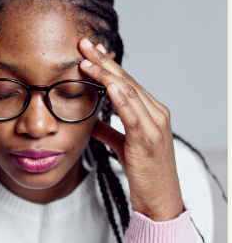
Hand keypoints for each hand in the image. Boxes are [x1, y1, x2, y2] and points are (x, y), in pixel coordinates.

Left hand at [79, 38, 183, 221]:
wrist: (159, 199)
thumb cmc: (143, 173)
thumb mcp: (122, 146)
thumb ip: (109, 131)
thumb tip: (91, 122)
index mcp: (150, 112)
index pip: (126, 81)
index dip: (106, 65)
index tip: (88, 50)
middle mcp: (156, 113)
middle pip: (126, 80)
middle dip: (103, 61)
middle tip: (84, 43)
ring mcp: (155, 125)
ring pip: (128, 92)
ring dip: (106, 74)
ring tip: (86, 59)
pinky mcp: (149, 140)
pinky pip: (133, 114)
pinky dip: (121, 98)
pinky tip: (109, 85)